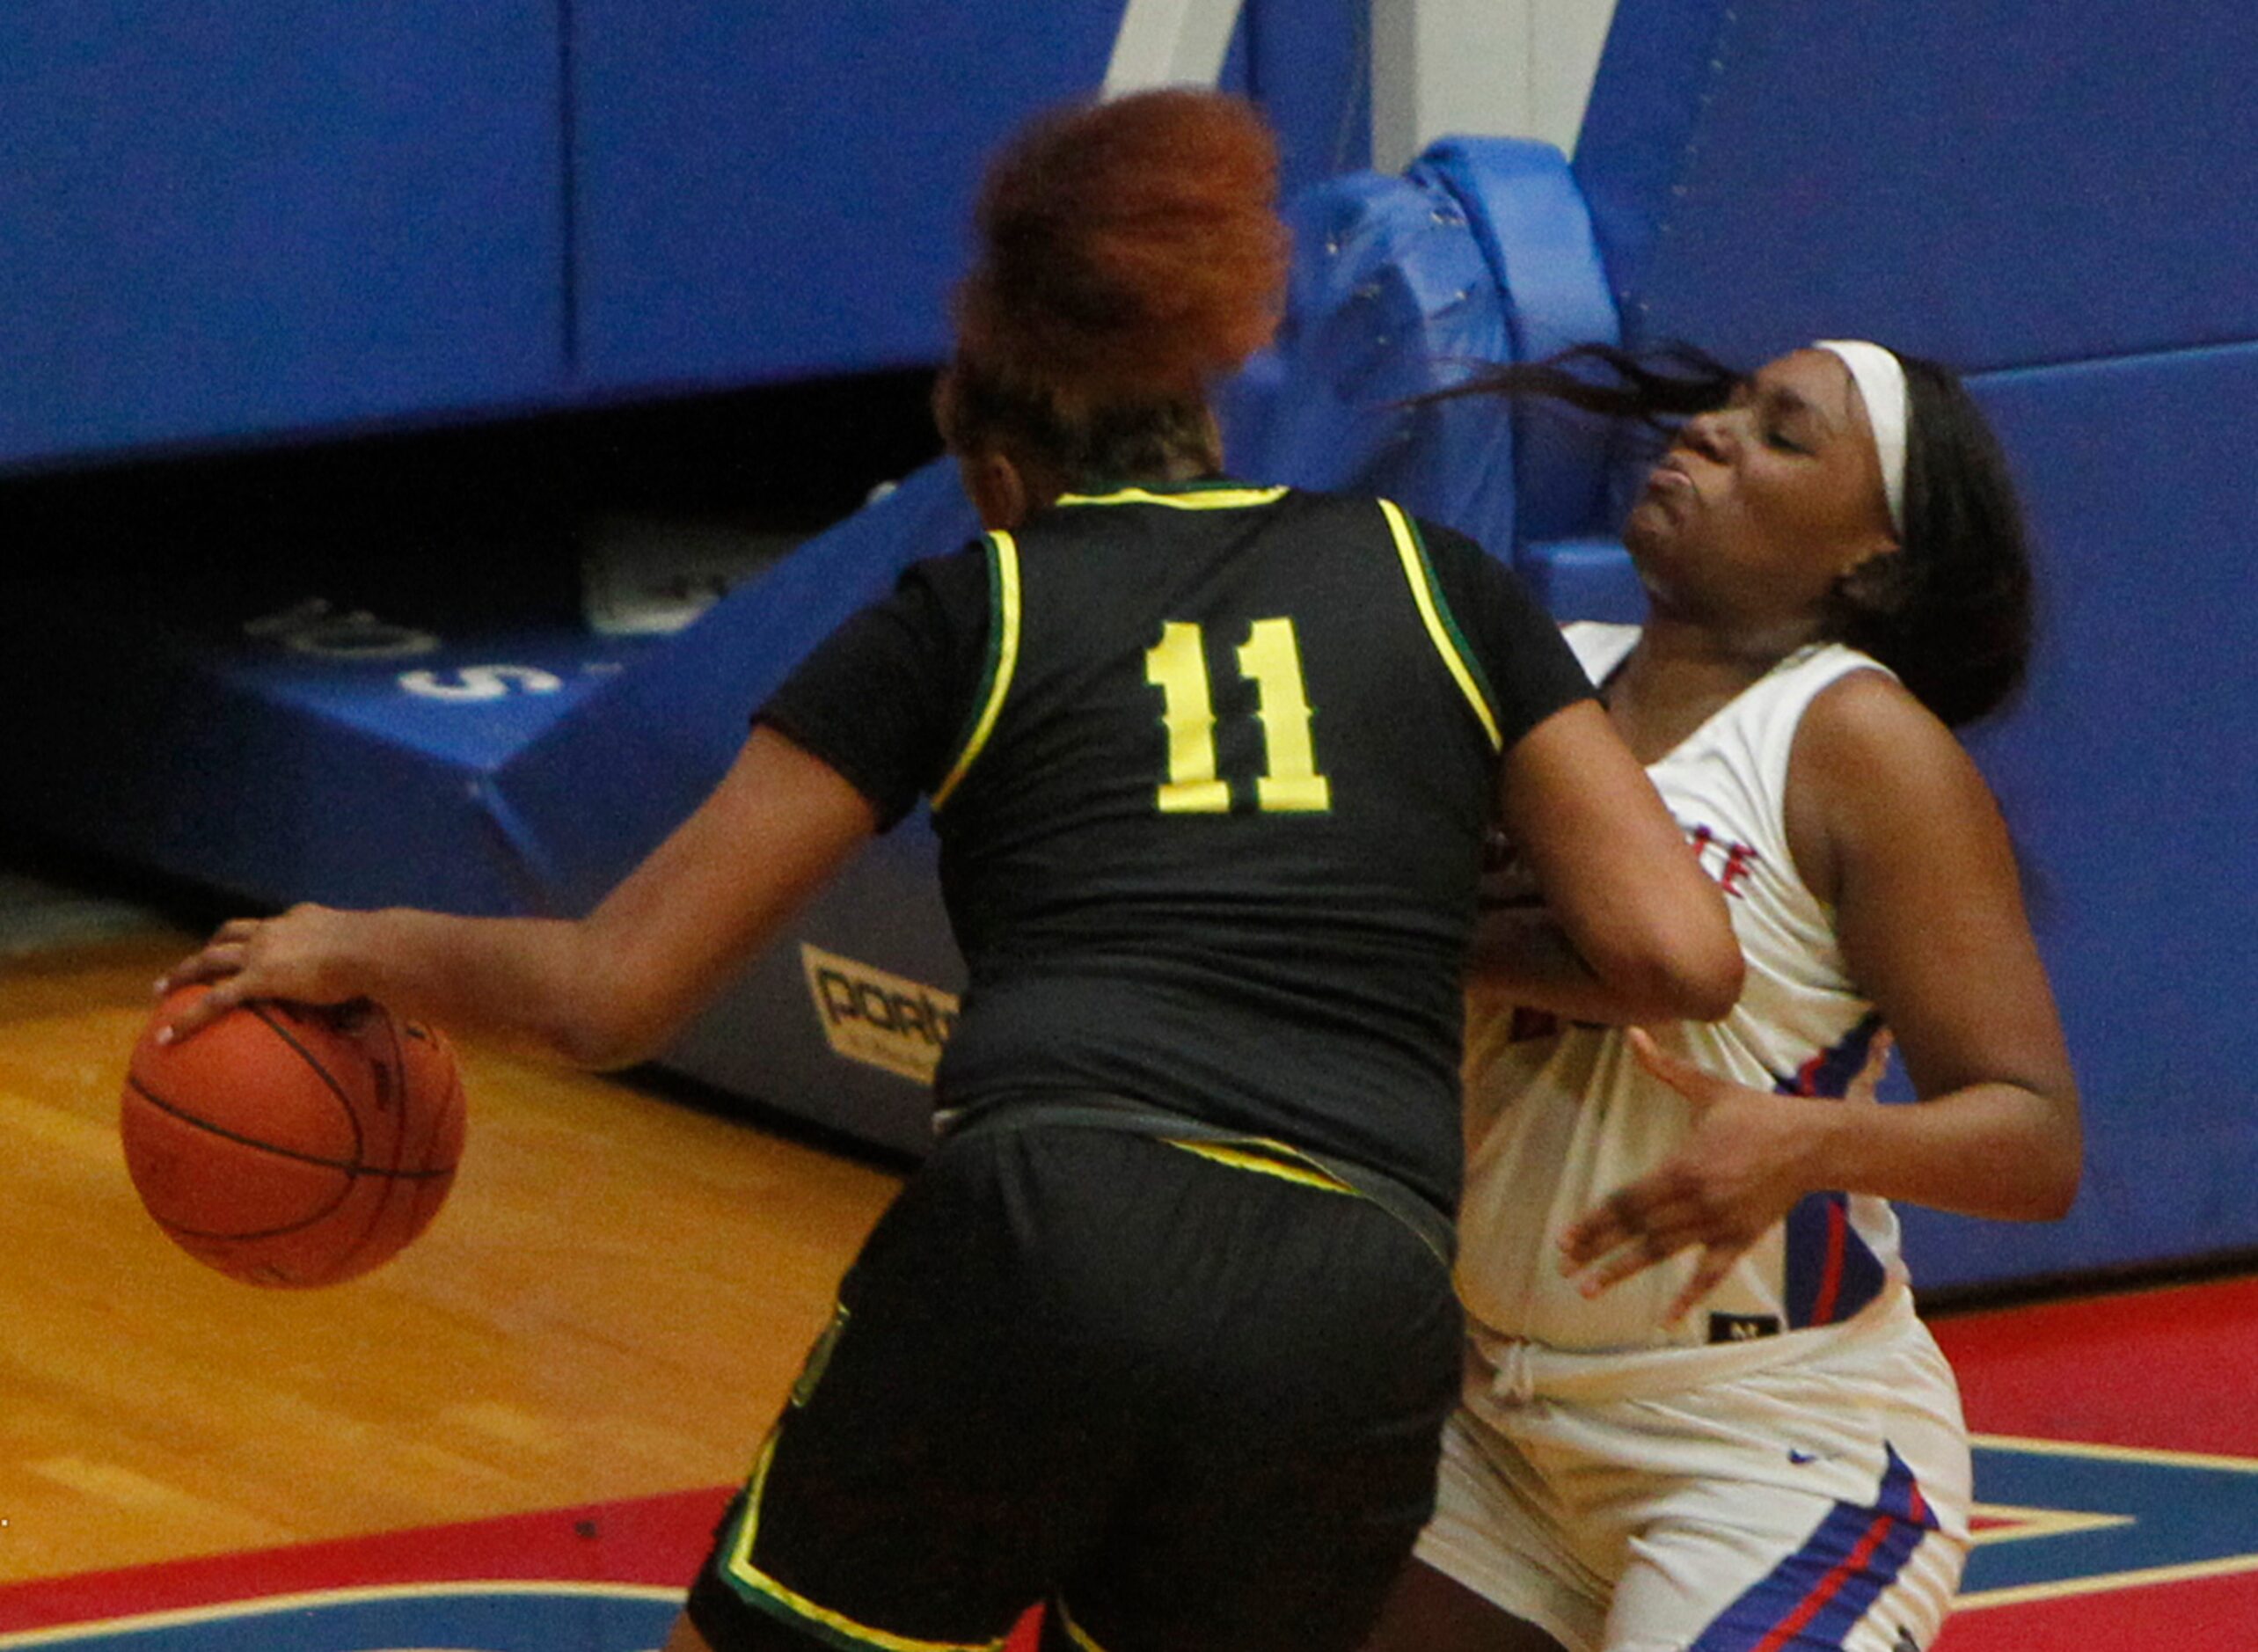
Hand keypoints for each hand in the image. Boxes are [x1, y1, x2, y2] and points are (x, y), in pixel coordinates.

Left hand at [156, 903, 370, 1041]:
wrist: (371, 947)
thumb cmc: (380, 953)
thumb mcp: (368, 955)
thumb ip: (364, 972)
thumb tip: (385, 1001)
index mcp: (301, 919)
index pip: (267, 925)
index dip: (251, 935)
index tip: (244, 943)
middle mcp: (275, 929)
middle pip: (229, 934)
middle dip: (207, 948)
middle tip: (190, 965)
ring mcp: (262, 952)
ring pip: (210, 959)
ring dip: (182, 973)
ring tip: (160, 989)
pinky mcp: (258, 977)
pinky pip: (214, 999)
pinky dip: (188, 1017)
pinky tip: (168, 1035)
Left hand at [1556, 1026, 1841, 1324]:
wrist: (1815, 1142)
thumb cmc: (1758, 1113)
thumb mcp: (1709, 1088)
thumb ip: (1666, 1067)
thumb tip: (1633, 1033)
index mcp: (1683, 1167)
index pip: (1626, 1200)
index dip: (1594, 1221)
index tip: (1565, 1239)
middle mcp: (1696, 1201)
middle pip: (1636, 1230)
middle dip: (1597, 1250)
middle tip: (1565, 1271)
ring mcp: (1718, 1224)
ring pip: (1663, 1252)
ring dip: (1625, 1271)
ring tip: (1591, 1290)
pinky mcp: (1741, 1239)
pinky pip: (1710, 1273)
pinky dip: (1688, 1296)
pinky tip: (1667, 1318)